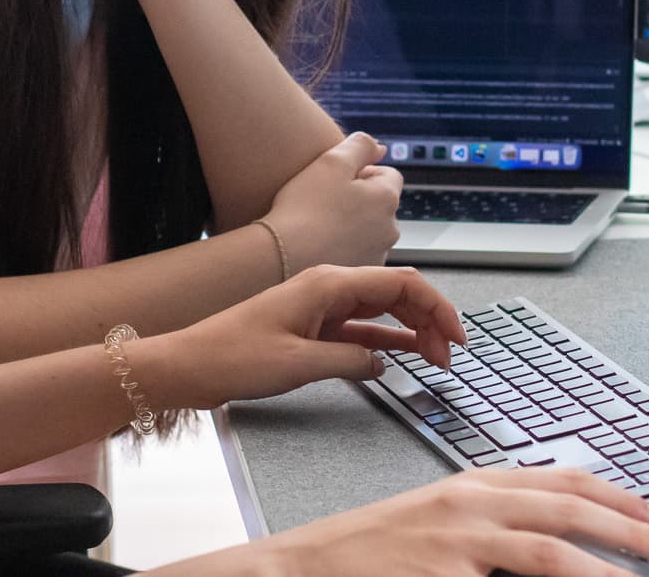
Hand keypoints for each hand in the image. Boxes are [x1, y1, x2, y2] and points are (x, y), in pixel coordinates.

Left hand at [135, 264, 462, 410]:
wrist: (190, 363)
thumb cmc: (233, 356)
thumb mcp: (298, 363)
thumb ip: (349, 360)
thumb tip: (383, 360)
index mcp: (329, 283)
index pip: (402, 283)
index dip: (438, 308)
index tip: (458, 336)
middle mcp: (329, 287)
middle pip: (397, 294)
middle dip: (430, 320)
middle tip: (450, 355)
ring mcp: (321, 307)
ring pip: (382, 311)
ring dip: (412, 331)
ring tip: (436, 357)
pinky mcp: (313, 328)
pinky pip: (361, 330)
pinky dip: (386, 341)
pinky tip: (403, 355)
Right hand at [251, 470, 648, 575]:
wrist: (300, 569)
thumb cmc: (368, 553)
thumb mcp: (437, 524)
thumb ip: (492, 523)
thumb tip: (554, 537)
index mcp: (471, 484)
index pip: (561, 478)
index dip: (616, 494)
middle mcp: (468, 504)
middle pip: (568, 509)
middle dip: (630, 528)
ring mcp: (456, 542)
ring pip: (551, 552)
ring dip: (606, 569)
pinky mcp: (442, 576)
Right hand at [263, 131, 402, 271]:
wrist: (285, 257)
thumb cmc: (305, 207)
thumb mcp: (332, 160)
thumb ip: (361, 145)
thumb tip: (380, 148)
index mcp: (387, 198)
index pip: (389, 175)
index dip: (364, 172)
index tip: (338, 179)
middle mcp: (390, 229)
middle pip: (381, 204)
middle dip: (360, 199)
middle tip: (326, 201)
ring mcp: (378, 255)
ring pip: (370, 231)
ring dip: (353, 225)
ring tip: (321, 225)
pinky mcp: (361, 276)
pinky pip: (358, 254)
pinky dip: (345, 248)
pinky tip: (321, 245)